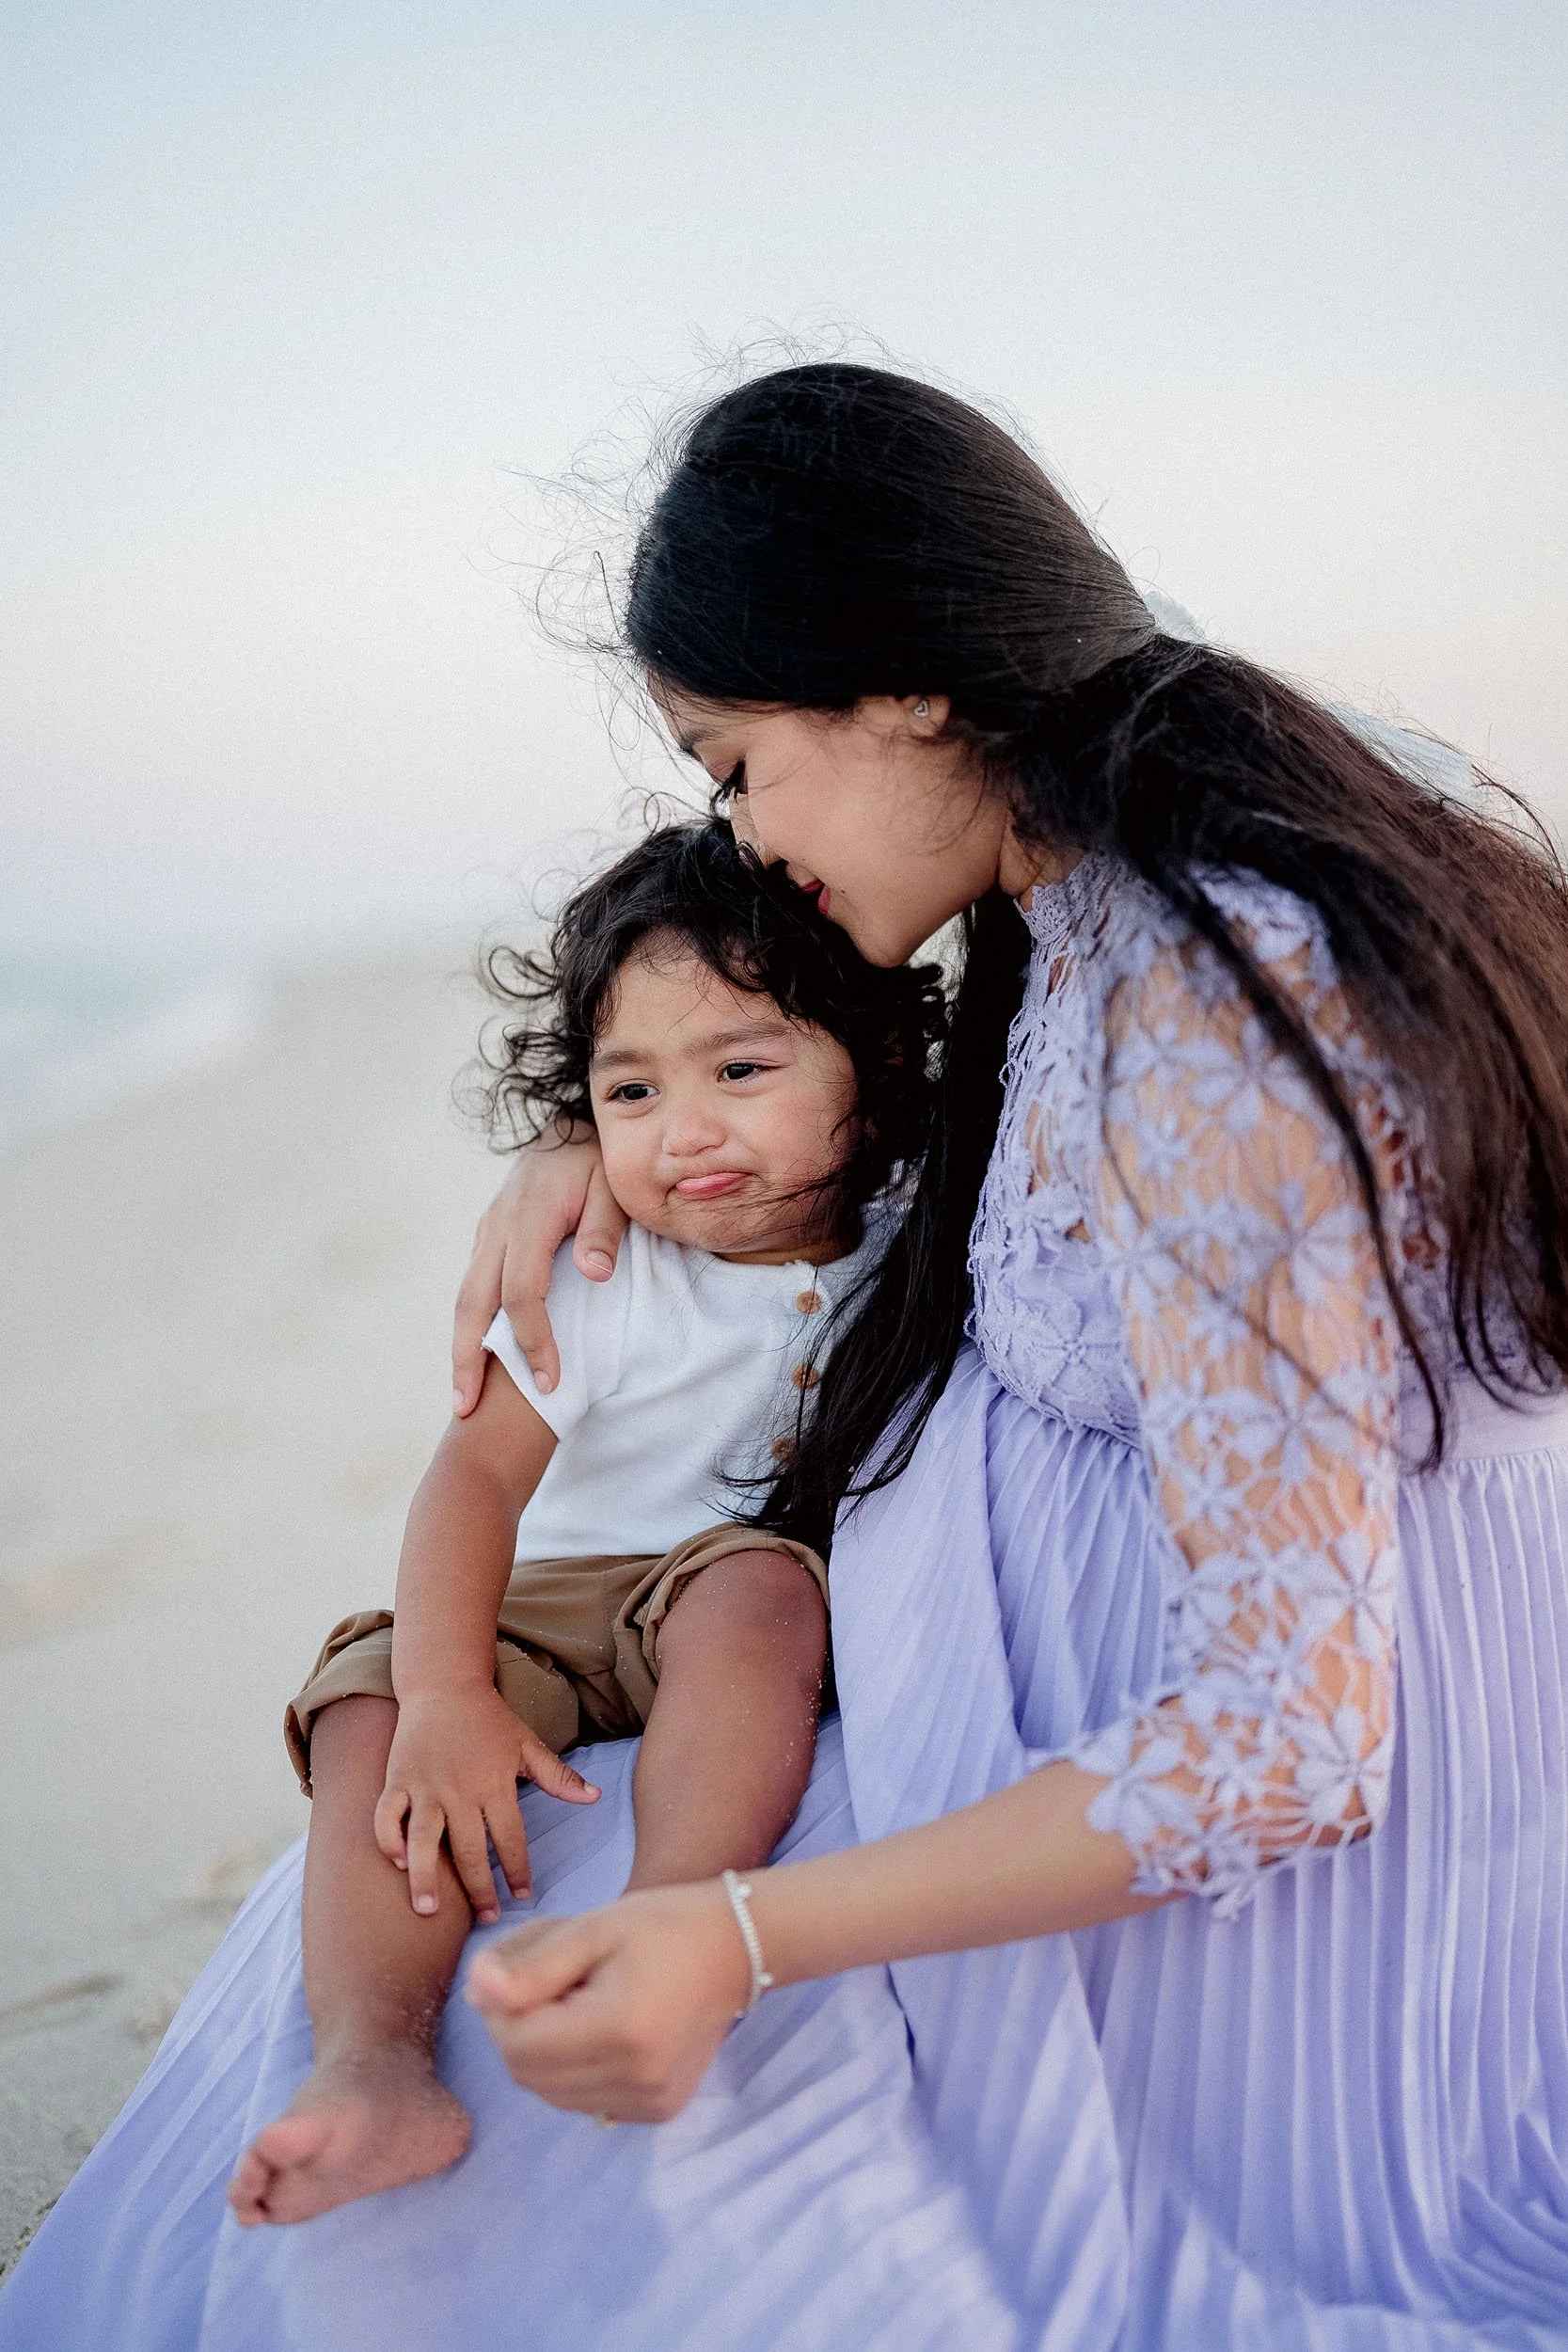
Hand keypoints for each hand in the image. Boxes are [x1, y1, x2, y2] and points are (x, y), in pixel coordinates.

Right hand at [374, 1688, 599, 1923]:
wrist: (443, 1685)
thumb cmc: (489, 1719)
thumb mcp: (527, 1744)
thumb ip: (557, 1776)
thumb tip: (595, 1798)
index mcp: (494, 1783)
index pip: (510, 1837)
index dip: (518, 1869)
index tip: (524, 1896)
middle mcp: (458, 1789)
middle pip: (468, 1849)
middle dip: (478, 1888)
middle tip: (487, 1918)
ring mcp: (424, 1786)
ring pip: (422, 1840)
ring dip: (425, 1877)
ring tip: (428, 1910)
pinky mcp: (397, 1779)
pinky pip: (386, 1817)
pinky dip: (389, 1841)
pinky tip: (398, 1864)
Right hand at [452, 1128, 628, 1413]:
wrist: (570, 1127)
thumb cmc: (598, 1161)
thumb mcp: (614, 1187)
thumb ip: (605, 1230)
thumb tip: (594, 1274)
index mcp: (530, 1216)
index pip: (523, 1291)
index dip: (533, 1339)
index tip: (549, 1382)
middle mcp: (498, 1227)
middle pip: (474, 1302)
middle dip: (469, 1359)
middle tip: (466, 1409)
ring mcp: (487, 1232)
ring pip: (465, 1298)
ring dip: (461, 1348)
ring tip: (462, 1398)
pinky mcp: (487, 1238)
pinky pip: (473, 1287)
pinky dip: (471, 1326)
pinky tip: (477, 1357)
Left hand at [465, 1882, 751, 2121]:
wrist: (734, 1949)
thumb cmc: (661, 1925)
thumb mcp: (592, 1928)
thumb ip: (531, 1964)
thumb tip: (475, 1991)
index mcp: (620, 2029)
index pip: (517, 2044)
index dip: (498, 2009)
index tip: (511, 1969)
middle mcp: (637, 2079)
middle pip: (528, 2074)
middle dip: (517, 2028)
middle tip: (544, 1979)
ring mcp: (650, 2102)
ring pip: (551, 2093)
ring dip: (542, 2051)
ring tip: (574, 2000)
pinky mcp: (657, 2111)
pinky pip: (585, 2101)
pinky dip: (573, 2070)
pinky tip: (598, 2027)